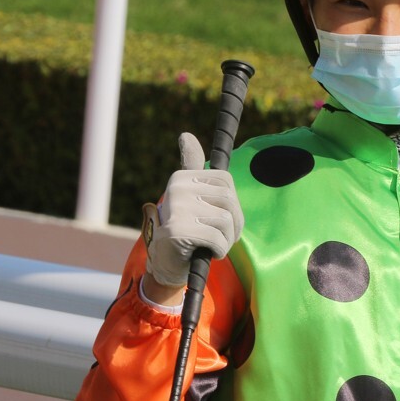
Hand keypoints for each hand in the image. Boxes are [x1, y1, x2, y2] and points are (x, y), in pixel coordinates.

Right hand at [142, 133, 243, 293]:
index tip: (220, 219)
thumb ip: (192, 167)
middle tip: (220, 237)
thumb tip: (185, 134)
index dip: (232, 205)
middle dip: (233, 224)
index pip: (226, 182)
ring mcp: (177, 209)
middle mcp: (177, 188)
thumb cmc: (185, 231)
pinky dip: (218, 250)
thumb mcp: (191, 197)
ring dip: (226, 240)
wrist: (166, 265)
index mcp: (181, 178)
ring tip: (211, 246)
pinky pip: (218, 239)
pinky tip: (205, 253)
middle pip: (229, 200)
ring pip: (226, 220)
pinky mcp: (179, 230)